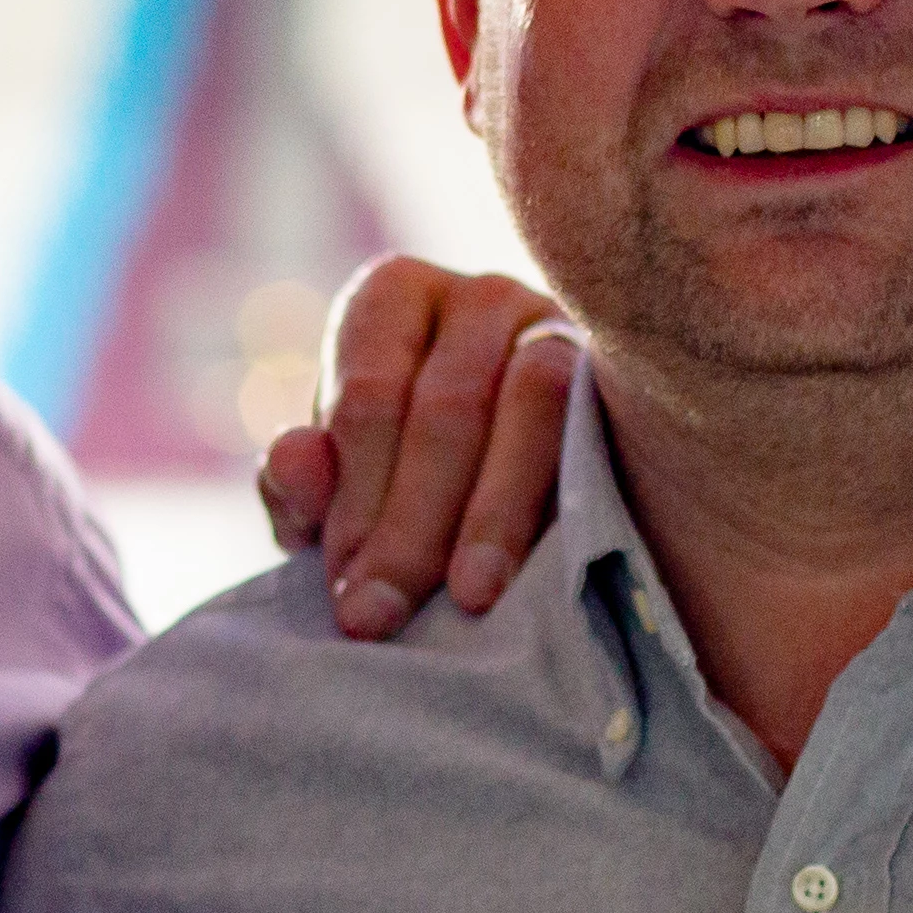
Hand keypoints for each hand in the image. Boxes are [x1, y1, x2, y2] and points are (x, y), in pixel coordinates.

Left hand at [257, 256, 580, 639]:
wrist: (511, 494)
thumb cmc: (397, 483)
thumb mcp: (338, 491)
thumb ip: (301, 483)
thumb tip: (292, 458)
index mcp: (394, 297)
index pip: (370, 393)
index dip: (356, 496)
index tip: (347, 585)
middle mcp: (480, 298)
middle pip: (447, 407)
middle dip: (412, 523)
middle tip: (384, 615)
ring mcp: (560, 326)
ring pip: (533, 406)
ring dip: (495, 512)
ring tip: (470, 598)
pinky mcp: (620, 377)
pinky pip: (596, 429)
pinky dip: (565, 500)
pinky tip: (545, 569)